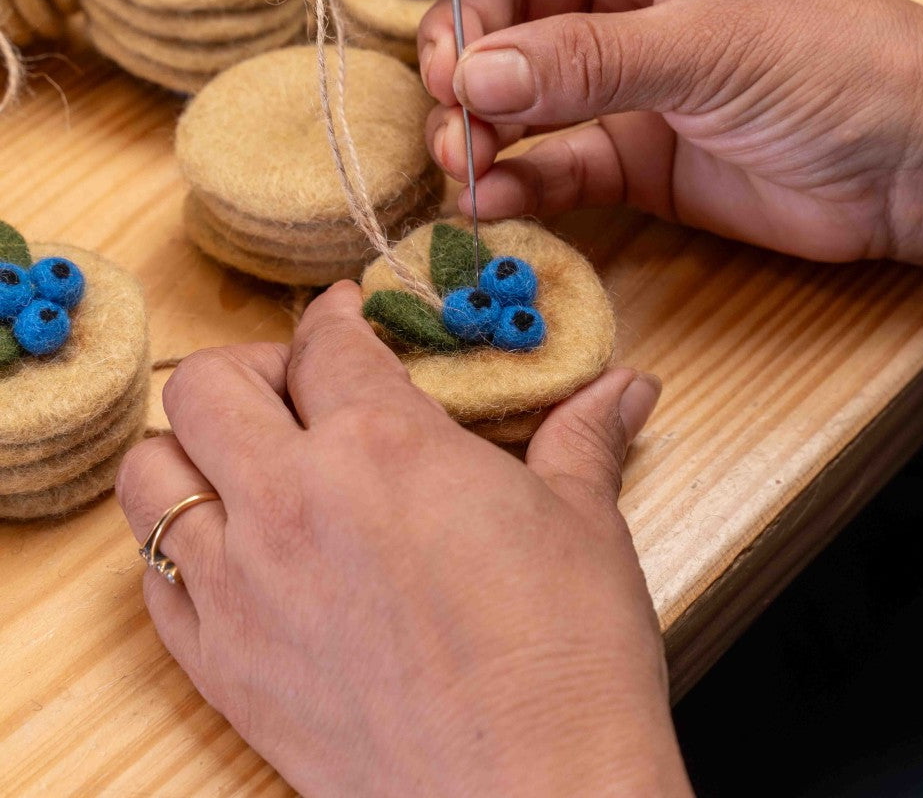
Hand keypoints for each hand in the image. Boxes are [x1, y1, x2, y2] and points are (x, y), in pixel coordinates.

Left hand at [117, 282, 690, 796]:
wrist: (536, 797)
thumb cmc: (568, 654)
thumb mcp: (583, 521)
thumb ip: (586, 435)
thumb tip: (629, 385)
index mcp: (383, 446)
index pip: (323, 343)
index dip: (335, 316)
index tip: (348, 318)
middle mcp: (294, 502)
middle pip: (206, 388)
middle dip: (247, 369)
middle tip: (294, 387)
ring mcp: (245, 587)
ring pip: (149, 477)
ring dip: (191, 452)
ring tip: (247, 464)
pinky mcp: (224, 667)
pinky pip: (152, 580)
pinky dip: (179, 547)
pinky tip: (236, 552)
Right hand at [380, 0, 922, 282]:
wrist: (908, 172)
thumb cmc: (836, 65)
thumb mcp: (708, 42)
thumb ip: (587, 59)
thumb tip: (473, 77)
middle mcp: (626, 3)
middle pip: (509, 9)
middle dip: (467, 45)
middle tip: (451, 89)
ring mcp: (625, 86)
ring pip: (521, 93)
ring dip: (480, 122)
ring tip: (461, 154)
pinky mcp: (633, 161)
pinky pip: (556, 165)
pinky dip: (519, 181)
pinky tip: (493, 198)